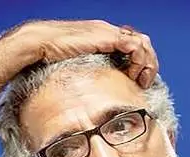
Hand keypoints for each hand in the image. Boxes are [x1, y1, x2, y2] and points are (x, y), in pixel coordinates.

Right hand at [19, 20, 158, 87]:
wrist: (41, 43)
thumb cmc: (52, 57)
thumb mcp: (78, 66)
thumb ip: (90, 72)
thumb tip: (94, 91)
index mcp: (104, 37)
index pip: (133, 45)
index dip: (140, 63)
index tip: (138, 82)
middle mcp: (109, 32)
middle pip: (142, 42)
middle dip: (149, 63)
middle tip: (145, 82)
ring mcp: (109, 33)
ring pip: (143, 43)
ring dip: (146, 64)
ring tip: (141, 80)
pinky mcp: (107, 37)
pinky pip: (134, 47)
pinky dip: (138, 61)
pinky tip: (132, 74)